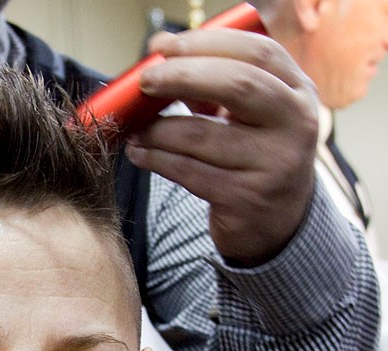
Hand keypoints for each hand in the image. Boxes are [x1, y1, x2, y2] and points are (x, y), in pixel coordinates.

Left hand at [125, 28, 317, 266]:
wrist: (277, 224)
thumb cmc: (254, 158)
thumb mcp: (252, 118)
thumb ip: (218, 89)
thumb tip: (162, 61)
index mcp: (298, 93)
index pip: (257, 53)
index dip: (205, 43)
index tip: (163, 47)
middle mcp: (296, 125)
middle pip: (236, 85)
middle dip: (180, 77)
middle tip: (145, 81)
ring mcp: (274, 164)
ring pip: (201, 135)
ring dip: (157, 129)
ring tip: (135, 129)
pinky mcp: (245, 199)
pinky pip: (188, 172)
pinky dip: (156, 160)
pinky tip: (139, 154)